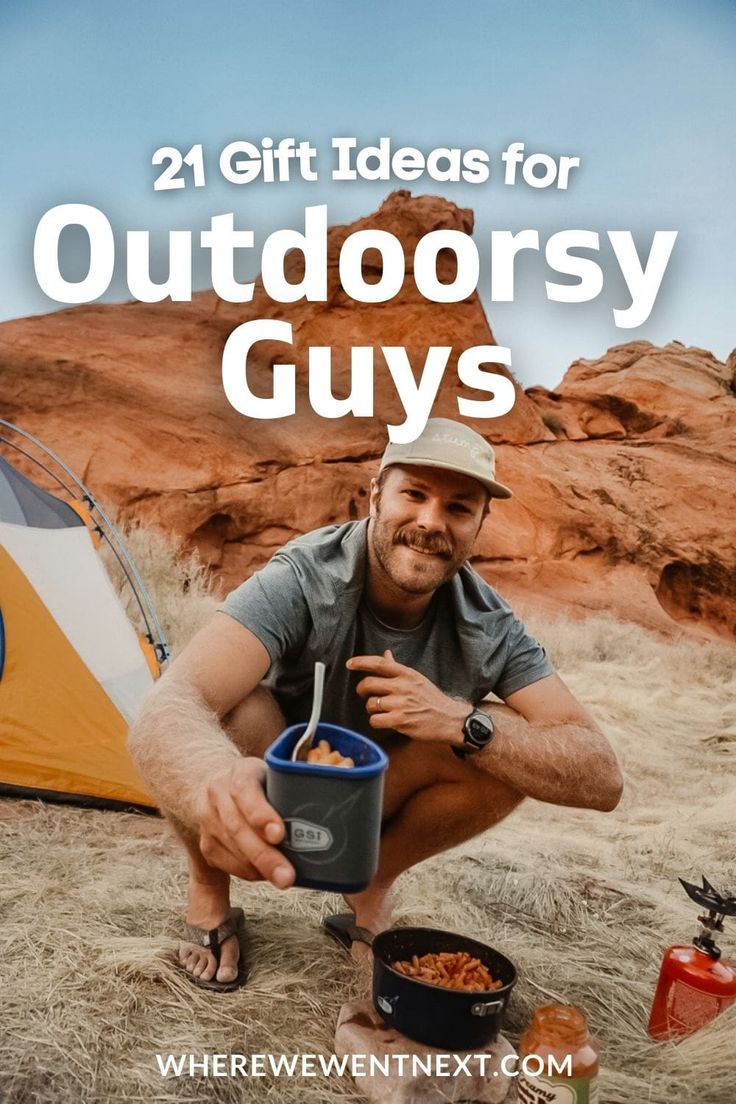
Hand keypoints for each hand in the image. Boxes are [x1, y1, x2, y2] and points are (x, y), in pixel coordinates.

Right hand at [196, 757, 295, 888]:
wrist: (215, 782)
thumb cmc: (258, 783)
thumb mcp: (273, 774)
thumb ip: (292, 788)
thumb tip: (324, 809)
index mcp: (240, 773)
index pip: (246, 791)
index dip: (261, 814)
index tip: (279, 834)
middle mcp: (218, 795)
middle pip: (239, 828)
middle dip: (265, 856)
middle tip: (287, 876)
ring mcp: (209, 820)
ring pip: (233, 849)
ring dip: (258, 869)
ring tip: (282, 879)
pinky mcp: (207, 844)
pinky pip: (227, 863)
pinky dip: (248, 872)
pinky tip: (264, 875)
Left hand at [346, 650, 468, 743]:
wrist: (449, 719)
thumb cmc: (432, 699)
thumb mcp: (417, 679)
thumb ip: (398, 668)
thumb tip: (386, 654)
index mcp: (406, 674)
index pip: (379, 663)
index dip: (361, 662)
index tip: (349, 664)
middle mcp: (402, 686)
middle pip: (368, 684)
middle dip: (361, 690)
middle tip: (365, 694)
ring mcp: (401, 704)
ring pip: (370, 704)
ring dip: (372, 709)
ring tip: (382, 711)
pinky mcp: (400, 721)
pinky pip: (375, 720)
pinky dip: (376, 721)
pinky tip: (385, 721)